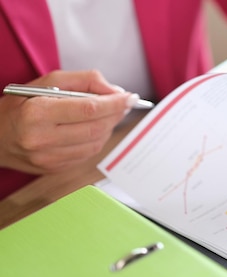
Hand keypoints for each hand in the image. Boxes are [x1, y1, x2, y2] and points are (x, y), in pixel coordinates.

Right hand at [0, 70, 137, 173]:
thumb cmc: (20, 105)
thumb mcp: (45, 82)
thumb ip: (83, 81)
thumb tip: (115, 91)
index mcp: (37, 113)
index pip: (88, 109)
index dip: (114, 103)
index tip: (130, 97)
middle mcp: (42, 139)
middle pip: (96, 128)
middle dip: (116, 114)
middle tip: (124, 103)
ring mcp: (48, 158)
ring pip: (96, 143)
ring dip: (109, 127)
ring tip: (109, 114)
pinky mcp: (54, 169)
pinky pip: (87, 154)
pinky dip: (97, 139)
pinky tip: (94, 128)